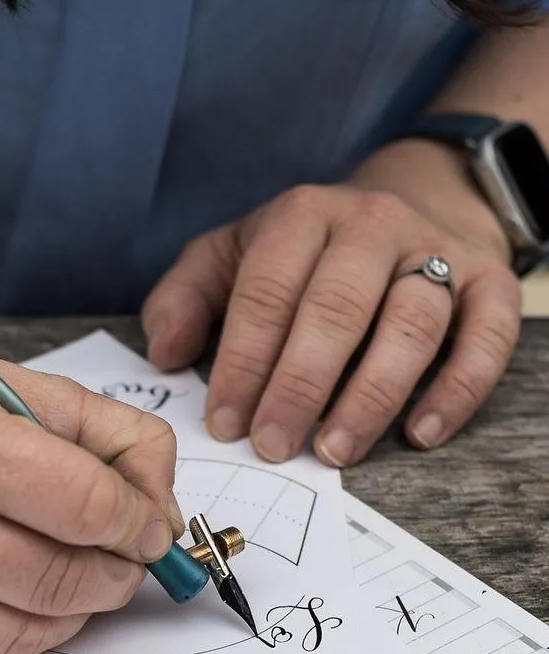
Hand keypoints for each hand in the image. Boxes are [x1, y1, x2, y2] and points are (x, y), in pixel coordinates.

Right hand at [0, 328, 181, 653]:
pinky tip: (18, 583)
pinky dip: (27, 625)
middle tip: (125, 552)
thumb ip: (110, 436)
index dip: (140, 522)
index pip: (86, 507)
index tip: (150, 524)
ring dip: (80, 608)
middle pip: (64, 580)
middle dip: (119, 573)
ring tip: (77, 566)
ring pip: (34, 632)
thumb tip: (160, 517)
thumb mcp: (14, 383)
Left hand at [142, 176, 520, 465]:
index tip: (226, 424)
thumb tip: (164, 355)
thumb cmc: (301, 252)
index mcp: (300, 217)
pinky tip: (420, 434)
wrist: (404, 202)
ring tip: (333, 450)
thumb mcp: (230, 256)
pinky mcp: (491, 280)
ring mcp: (437, 249)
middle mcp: (371, 225)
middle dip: (299, 386)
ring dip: (371, 396)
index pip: (266, 294)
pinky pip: (486, 337)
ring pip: (411, 324)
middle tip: (273, 446)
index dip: (243, 363)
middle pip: (336, 309)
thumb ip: (185, 298)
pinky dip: (458, 389)